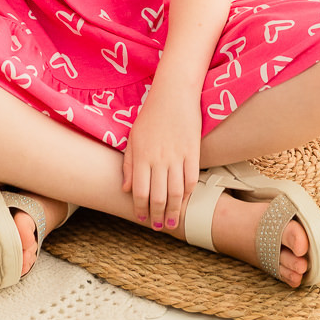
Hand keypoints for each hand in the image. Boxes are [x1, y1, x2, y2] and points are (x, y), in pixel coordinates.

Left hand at [121, 91, 200, 231]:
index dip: (140, 209)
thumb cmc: (150, 115)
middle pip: (159, 196)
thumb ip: (129, 164)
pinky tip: (186, 201)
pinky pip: (191, 178)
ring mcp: (177, 156)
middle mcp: (159, 159)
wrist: (173, 93)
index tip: (141, 218)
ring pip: (177, 192)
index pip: (140, 191)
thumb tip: (126, 188)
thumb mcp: (133, 137)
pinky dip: (189, 193)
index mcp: (141, 156)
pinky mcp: (193, 151)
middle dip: (158, 215)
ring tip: (173, 222)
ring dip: (175, 211)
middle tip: (158, 226)